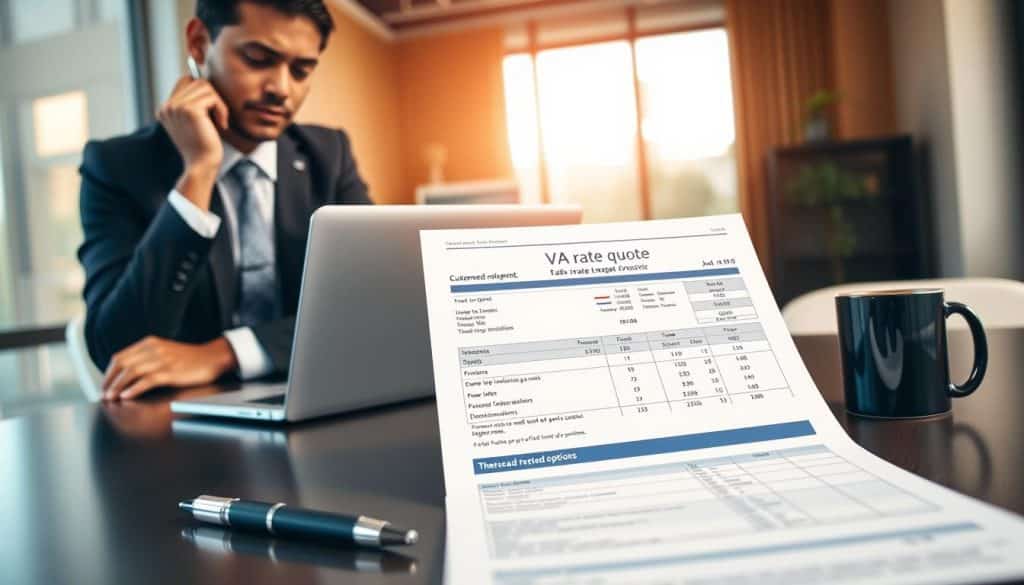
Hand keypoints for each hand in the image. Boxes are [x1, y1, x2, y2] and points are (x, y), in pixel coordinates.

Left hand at [102, 336, 238, 400]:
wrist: (213, 357)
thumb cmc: (191, 358)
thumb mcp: (165, 352)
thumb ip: (148, 358)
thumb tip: (127, 374)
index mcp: (150, 343)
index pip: (120, 357)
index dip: (109, 372)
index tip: (104, 385)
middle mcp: (154, 349)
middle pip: (122, 364)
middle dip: (110, 381)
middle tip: (104, 394)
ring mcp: (162, 360)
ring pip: (131, 372)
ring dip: (118, 386)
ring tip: (112, 398)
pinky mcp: (171, 372)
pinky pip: (147, 380)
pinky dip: (134, 389)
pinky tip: (127, 396)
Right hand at [156, 76, 229, 209]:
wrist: (202, 165)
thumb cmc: (204, 146)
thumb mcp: (195, 122)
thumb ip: (194, 103)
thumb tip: (201, 75)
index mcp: (165, 109)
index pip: (185, 80)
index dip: (203, 90)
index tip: (213, 108)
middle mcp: (167, 106)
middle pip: (196, 80)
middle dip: (213, 96)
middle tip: (218, 116)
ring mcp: (176, 107)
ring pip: (205, 86)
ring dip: (218, 103)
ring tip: (220, 121)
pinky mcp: (189, 110)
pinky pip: (212, 97)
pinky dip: (222, 109)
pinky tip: (221, 124)